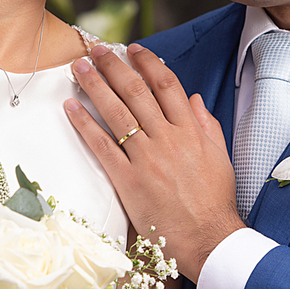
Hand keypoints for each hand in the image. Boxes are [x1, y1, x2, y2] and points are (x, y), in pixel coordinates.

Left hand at [65, 43, 244, 281]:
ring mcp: (146, 158)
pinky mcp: (128, 180)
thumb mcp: (219, 157)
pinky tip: (70, 107)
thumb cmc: (214, 201)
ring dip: (94, 86)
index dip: (148, 63)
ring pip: (116, 112)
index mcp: (190, 131)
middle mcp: (167, 139)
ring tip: (78, 68)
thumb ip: (207, 125)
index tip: (134, 50)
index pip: (166, 85)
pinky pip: (102, 146)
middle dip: (113, 66)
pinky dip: (84, 124)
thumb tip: (194, 99)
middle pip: (136, 92)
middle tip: (96, 50)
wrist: (207, 238)